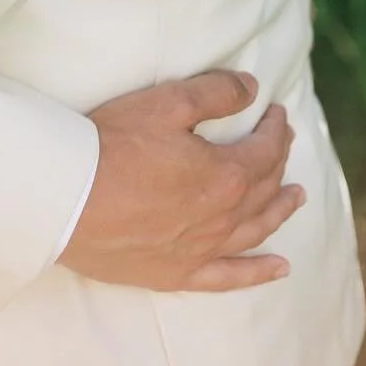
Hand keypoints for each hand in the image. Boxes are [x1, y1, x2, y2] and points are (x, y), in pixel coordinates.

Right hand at [59, 70, 303, 291]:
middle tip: (284, 143)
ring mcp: (203, 249)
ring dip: (280, 210)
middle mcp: (223, 217)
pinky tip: (279, 268)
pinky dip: (258, 272)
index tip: (277, 112)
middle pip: (264, 188)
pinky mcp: (179, 272)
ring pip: (256, 230)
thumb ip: (215, 94)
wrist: (69, 199)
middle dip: (279, 160)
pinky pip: (230, 276)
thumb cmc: (113, 145)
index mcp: (225, 174)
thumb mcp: (166, 103)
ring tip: (296, 197)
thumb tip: (253, 89)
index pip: (265, 149)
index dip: (276, 128)